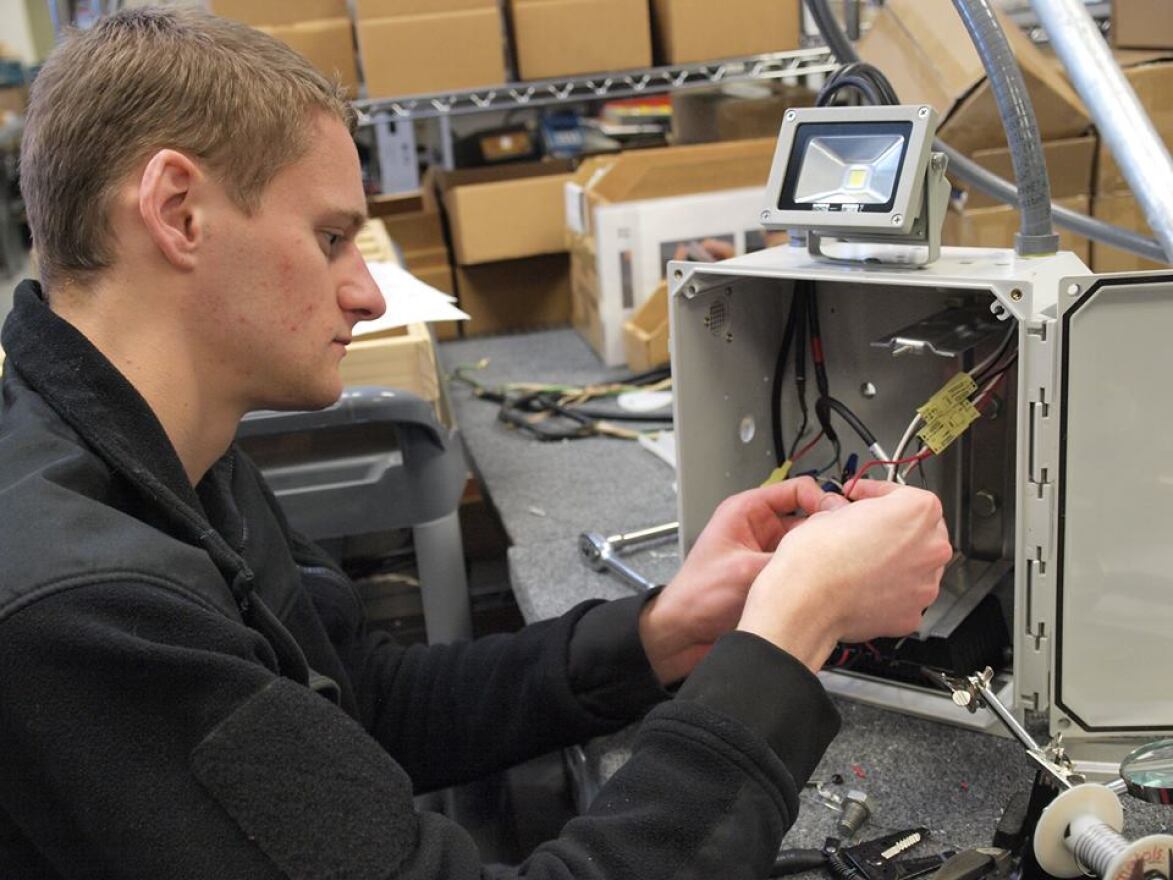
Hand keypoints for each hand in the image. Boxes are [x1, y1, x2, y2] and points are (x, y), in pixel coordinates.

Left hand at [638, 477, 835, 684]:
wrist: (684, 635)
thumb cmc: (697, 597)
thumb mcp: (745, 571)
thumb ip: (787, 557)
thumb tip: (827, 547)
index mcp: (746, 511)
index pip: (797, 490)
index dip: (821, 500)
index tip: (839, 520)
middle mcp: (760, 528)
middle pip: (808, 518)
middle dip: (826, 532)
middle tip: (846, 548)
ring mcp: (767, 553)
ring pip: (808, 545)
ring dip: (821, 556)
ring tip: (837, 568)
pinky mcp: (772, 576)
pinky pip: (802, 568)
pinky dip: (815, 575)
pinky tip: (826, 585)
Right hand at [737, 481, 951, 672]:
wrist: (808, 600)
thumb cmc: (818, 557)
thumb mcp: (832, 511)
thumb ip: (857, 511)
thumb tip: (854, 517)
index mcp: (917, 511)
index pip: (903, 493)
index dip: (876, 493)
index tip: (861, 497)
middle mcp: (930, 546)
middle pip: (920, 530)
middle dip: (894, 528)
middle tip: (865, 529)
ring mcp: (925, 583)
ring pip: (916, 565)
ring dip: (894, 560)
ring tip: (862, 561)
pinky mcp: (912, 613)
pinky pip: (905, 595)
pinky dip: (889, 590)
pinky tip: (864, 585)